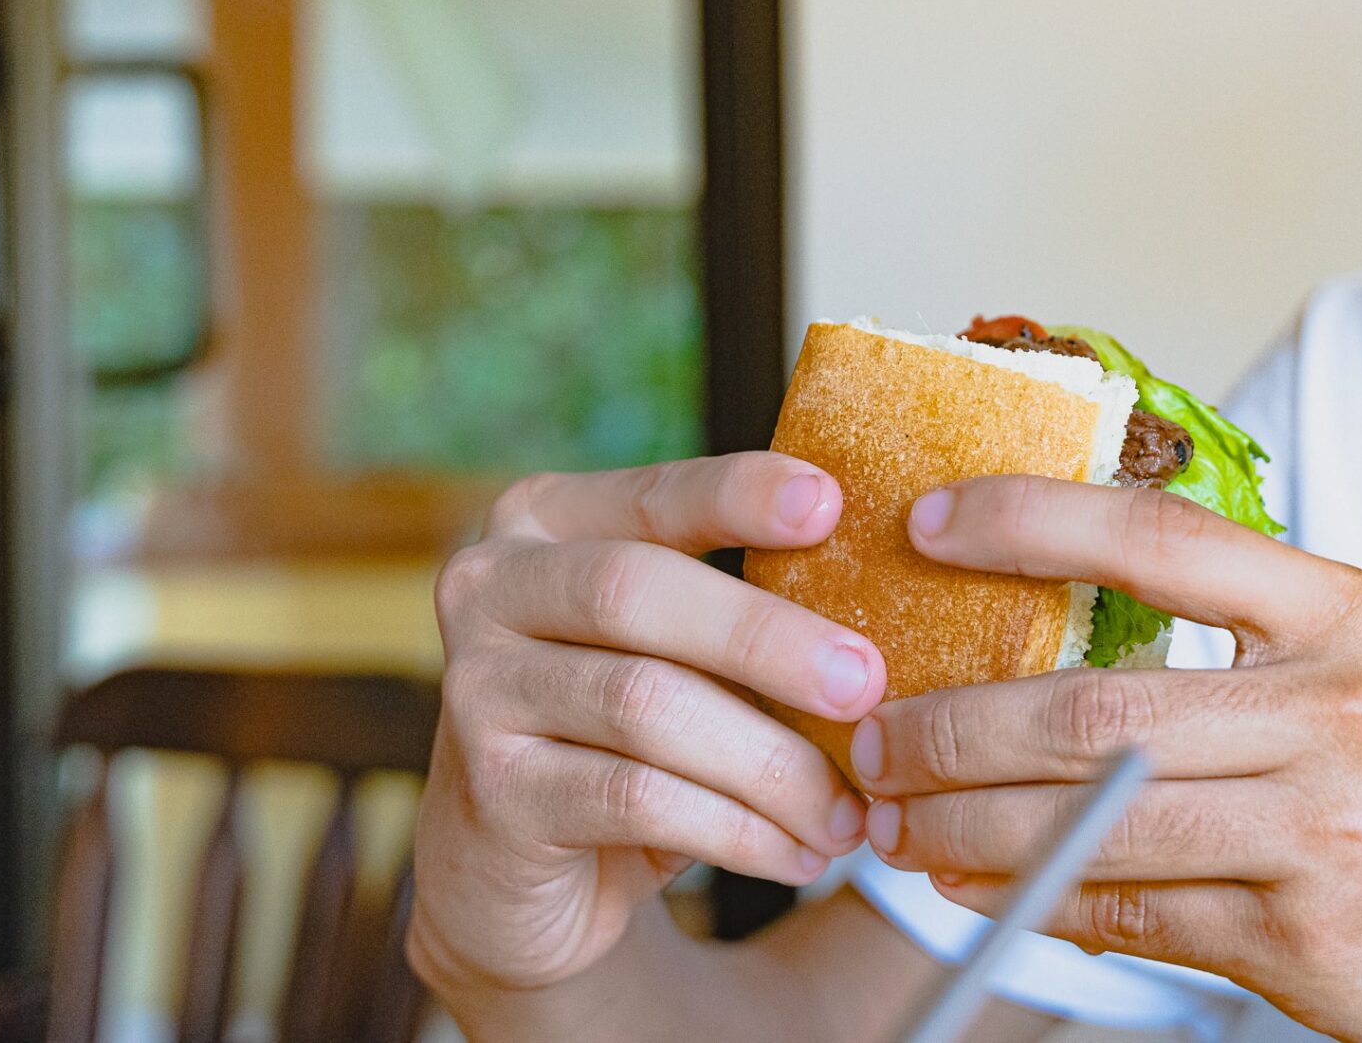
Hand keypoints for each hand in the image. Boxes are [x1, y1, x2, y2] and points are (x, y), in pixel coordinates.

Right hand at [408, 456, 885, 1003]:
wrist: (514, 868)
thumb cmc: (624, 730)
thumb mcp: (676, 654)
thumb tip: (885, 616)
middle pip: (636, 592)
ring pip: (646, 706)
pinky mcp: (493, 792)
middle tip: (867, 685)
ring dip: (769, 762)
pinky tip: (798, 853)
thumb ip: (741, 616)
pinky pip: (636, 799)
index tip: (831, 503)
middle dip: (764, 637)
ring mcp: (477, 690)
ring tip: (848, 811)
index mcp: (544, 520)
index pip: (651, 495)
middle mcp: (490, 587)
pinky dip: (736, 829)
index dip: (738, 494)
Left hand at [852, 477, 1361, 1041]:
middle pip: (1092, 700)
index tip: (928, 523)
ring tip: (893, 819)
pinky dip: (1032, 898)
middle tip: (871, 732)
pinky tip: (975, 887)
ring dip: (965, 825)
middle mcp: (1341, 705)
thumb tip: (1064, 651)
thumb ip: (1247, 654)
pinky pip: (1129, 908)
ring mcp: (1323, 824)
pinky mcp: (1302, 934)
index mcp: (1352, 614)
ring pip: (1089, 814)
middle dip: (952, 722)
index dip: (1029, 521)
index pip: (1160, 537)